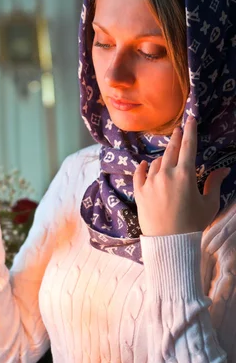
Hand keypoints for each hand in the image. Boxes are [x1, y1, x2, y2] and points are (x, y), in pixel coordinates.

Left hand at [133, 116, 229, 235]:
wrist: (168, 242)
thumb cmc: (192, 225)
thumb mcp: (208, 204)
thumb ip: (214, 184)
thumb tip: (223, 170)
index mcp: (185, 174)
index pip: (188, 146)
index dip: (190, 131)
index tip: (190, 119)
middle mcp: (166, 174)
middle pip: (171, 150)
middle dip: (176, 139)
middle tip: (178, 130)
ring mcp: (150, 182)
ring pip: (156, 162)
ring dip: (163, 158)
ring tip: (167, 157)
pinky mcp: (139, 192)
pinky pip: (140, 174)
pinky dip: (143, 168)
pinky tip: (145, 164)